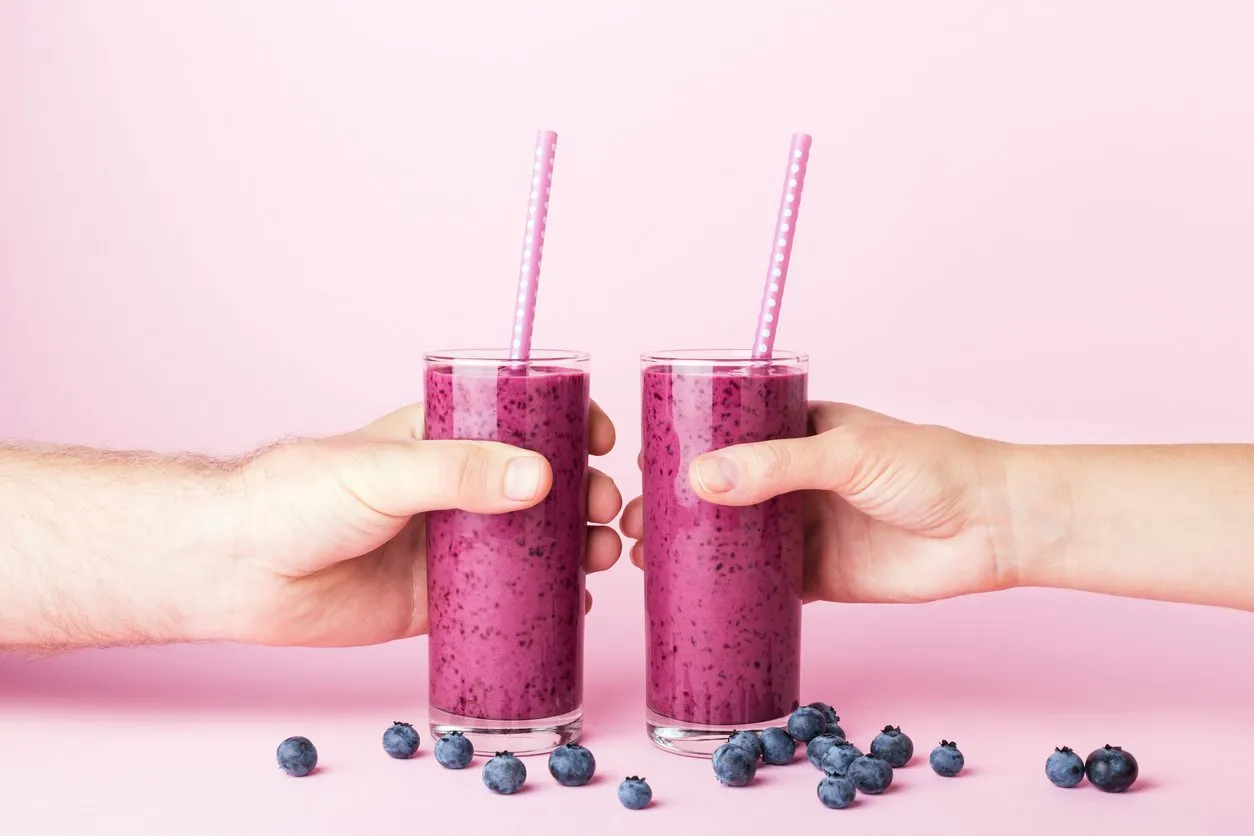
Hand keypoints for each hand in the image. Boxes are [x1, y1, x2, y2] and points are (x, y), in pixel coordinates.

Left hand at [223, 402, 621, 646]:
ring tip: (601, 554)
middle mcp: (453, 489)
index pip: (520, 420)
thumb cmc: (297, 496)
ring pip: (533, 542)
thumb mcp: (385, 471)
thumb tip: (540, 478)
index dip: (568, 425)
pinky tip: (573, 601)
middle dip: (584, 492)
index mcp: (440, 438)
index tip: (602, 438)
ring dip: (577, 544)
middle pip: (539, 485)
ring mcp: (450, 545)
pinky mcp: (441, 600)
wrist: (239, 571)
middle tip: (605, 506)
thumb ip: (460, 472)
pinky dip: (546, 599)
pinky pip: (507, 598)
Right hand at [622, 402, 1018, 603]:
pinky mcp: (815, 575)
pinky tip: (688, 594)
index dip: (682, 448)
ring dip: (690, 548)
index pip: (725, 434)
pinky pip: (758, 583)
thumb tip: (700, 478)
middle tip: (633, 522)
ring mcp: (800, 528)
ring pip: (730, 539)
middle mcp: (791, 479)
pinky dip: (725, 589)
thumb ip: (775, 465)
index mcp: (795, 432)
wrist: (991, 528)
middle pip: (718, 491)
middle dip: (673, 505)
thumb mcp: (846, 452)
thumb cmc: (930, 466)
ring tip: (646, 557)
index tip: (639, 463)